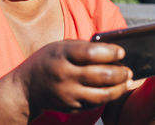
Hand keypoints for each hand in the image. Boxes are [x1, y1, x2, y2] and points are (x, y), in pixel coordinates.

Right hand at [17, 40, 132, 114]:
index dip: (110, 52)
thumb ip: (82, 47)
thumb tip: (111, 50)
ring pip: (102, 95)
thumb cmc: (47, 61)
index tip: (121, 51)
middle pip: (100, 75)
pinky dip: (107, 96)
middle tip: (128, 69)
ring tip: (126, 81)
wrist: (26, 88)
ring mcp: (67, 94)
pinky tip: (114, 90)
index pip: (91, 53)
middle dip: (120, 72)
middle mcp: (64, 75)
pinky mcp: (71, 107)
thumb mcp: (59, 47)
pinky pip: (94, 103)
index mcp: (61, 55)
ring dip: (119, 88)